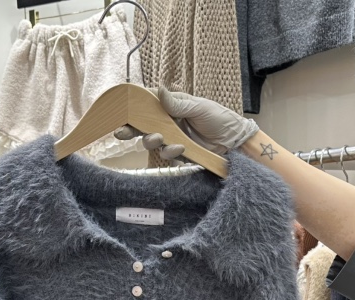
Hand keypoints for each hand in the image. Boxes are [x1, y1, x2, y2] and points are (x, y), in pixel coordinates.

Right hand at [114, 88, 259, 160]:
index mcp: (170, 106)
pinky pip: (166, 155)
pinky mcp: (178, 154)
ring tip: (159, 139)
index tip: (120, 110)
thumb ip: (177, 104)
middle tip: (121, 133)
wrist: (233, 140)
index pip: (146, 104)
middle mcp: (168, 122)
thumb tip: (159, 90)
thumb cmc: (218, 118)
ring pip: (151, 141)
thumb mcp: (199, 107)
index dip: (132, 107)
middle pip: (142, 125)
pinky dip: (170, 152)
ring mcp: (171, 138)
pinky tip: (180, 148)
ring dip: (152, 141)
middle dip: (130, 130)